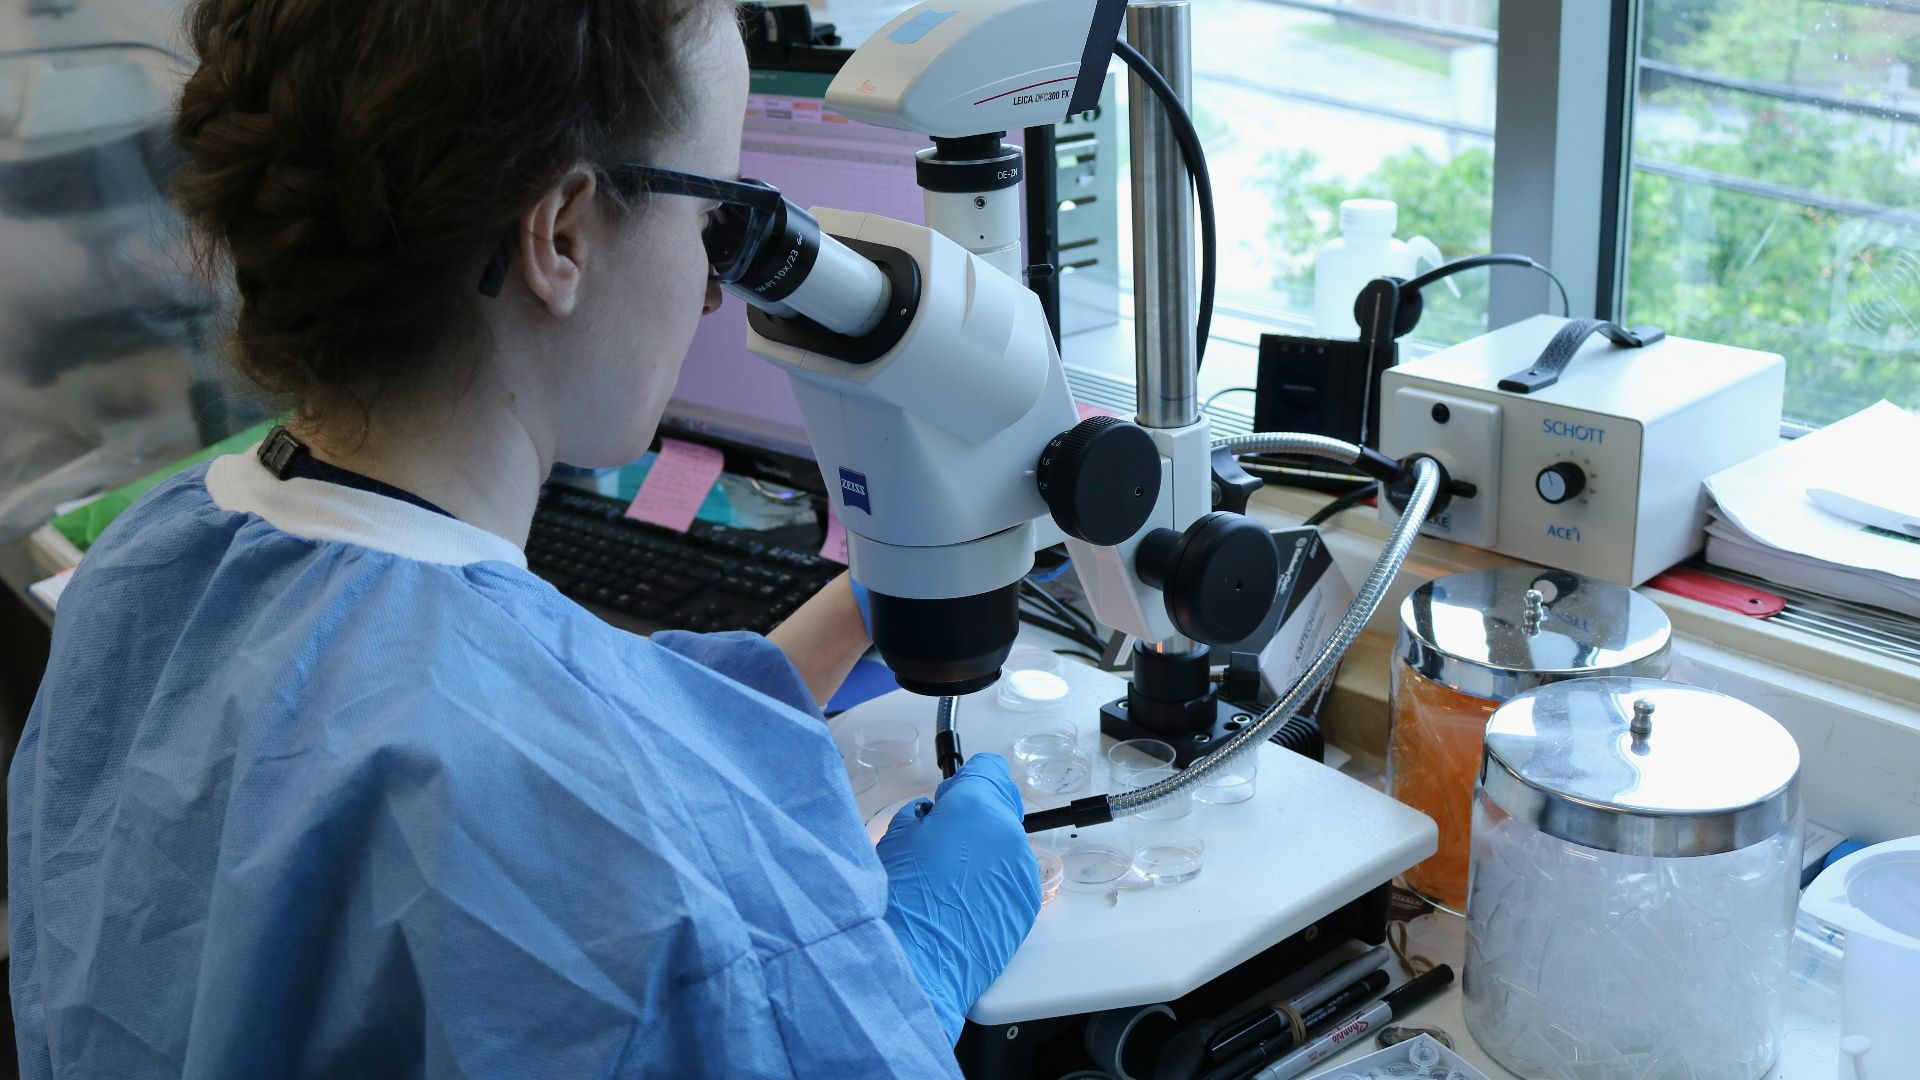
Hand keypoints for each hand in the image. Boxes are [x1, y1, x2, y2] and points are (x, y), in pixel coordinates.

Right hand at [877, 754, 1040, 1042]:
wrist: (916, 966)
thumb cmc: (898, 900)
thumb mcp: (896, 839)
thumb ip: (924, 816)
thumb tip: (935, 815)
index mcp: (975, 808)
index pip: (989, 770)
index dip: (966, 784)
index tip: (949, 802)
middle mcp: (1008, 833)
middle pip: (999, 809)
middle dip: (974, 821)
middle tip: (942, 848)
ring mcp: (1023, 871)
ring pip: (1006, 846)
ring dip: (984, 855)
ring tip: (951, 885)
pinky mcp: (1028, 904)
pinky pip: (1012, 879)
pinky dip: (993, 884)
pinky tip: (964, 905)